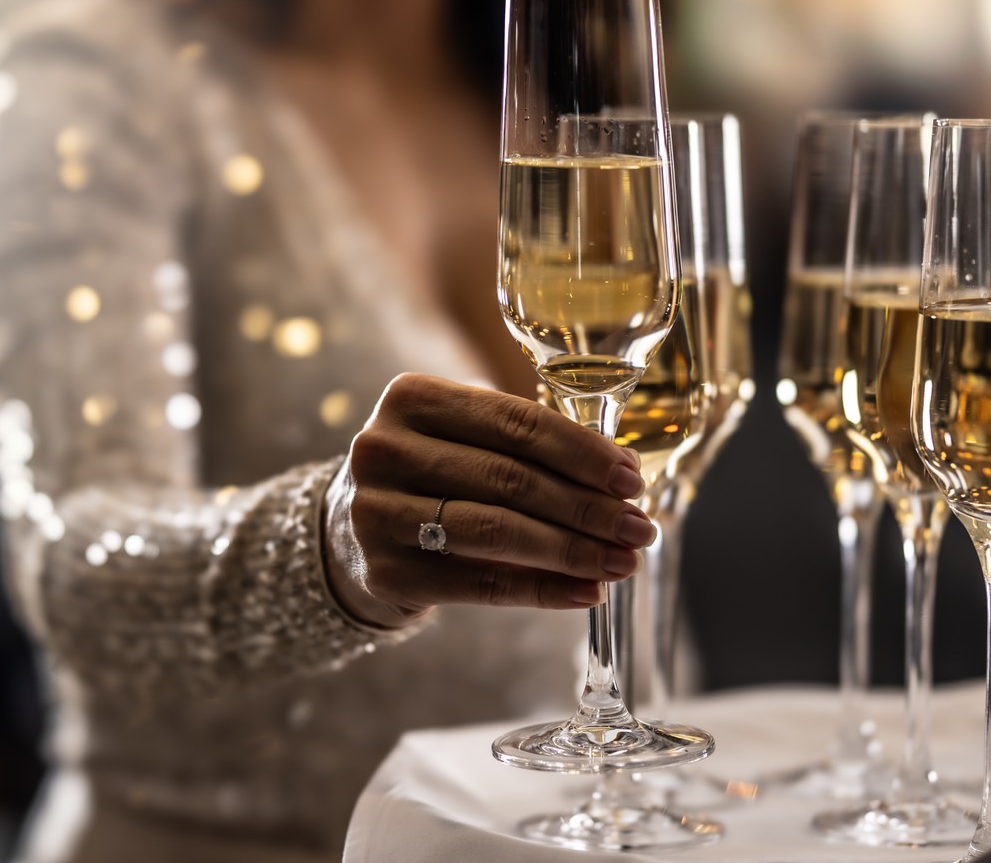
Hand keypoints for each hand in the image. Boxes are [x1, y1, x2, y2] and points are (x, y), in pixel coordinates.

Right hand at [323, 372, 655, 629]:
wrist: (352, 531)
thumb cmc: (430, 476)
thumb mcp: (461, 438)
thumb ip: (526, 446)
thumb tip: (621, 477)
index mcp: (411, 397)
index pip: (515, 422)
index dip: (582, 452)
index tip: (631, 479)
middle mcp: (383, 449)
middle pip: (510, 479)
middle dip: (587, 508)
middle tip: (638, 529)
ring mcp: (377, 512)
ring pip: (496, 532)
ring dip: (571, 551)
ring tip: (620, 563)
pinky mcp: (384, 571)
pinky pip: (479, 584)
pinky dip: (540, 590)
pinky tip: (584, 592)